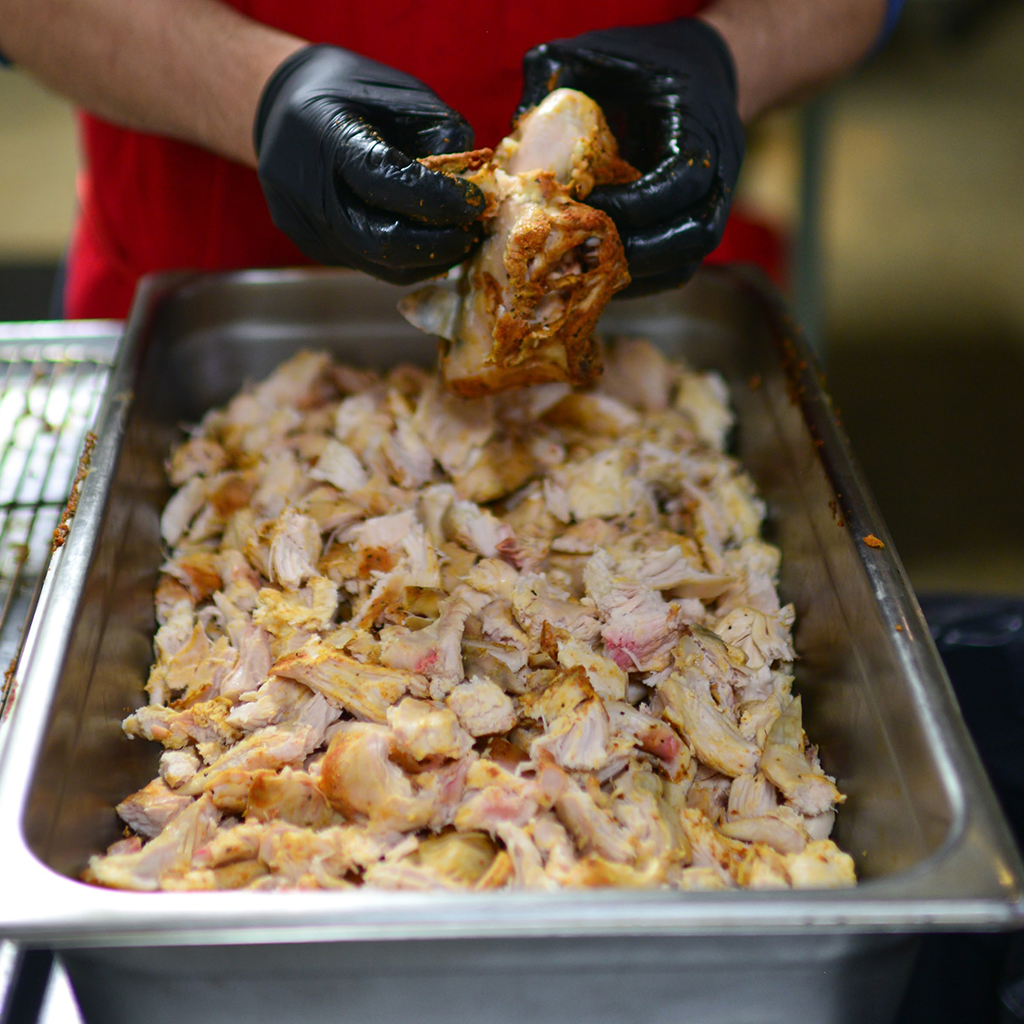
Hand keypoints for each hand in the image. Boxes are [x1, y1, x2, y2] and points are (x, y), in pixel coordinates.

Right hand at [254, 45, 483, 284]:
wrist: (282, 106)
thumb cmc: (350, 92)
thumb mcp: (400, 94)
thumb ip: (439, 136)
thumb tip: (471, 185)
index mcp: (323, 133)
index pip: (385, 180)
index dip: (437, 198)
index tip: (474, 202)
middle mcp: (305, 187)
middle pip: (379, 240)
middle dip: (436, 244)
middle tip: (470, 234)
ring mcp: (303, 224)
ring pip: (376, 265)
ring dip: (426, 260)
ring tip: (457, 241)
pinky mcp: (310, 245)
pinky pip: (366, 264)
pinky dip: (405, 261)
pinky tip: (426, 243)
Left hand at [518, 20, 743, 294]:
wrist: (696, 68)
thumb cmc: (642, 58)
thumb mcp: (600, 52)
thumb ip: (559, 74)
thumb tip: (514, 124)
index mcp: (702, 122)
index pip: (683, 178)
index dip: (637, 202)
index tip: (588, 204)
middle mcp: (722, 168)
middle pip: (697, 233)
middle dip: (640, 250)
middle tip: (586, 250)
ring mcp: (716, 201)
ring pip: (690, 258)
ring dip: (640, 272)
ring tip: (590, 271)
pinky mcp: (698, 224)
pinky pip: (678, 267)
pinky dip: (642, 278)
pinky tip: (600, 275)